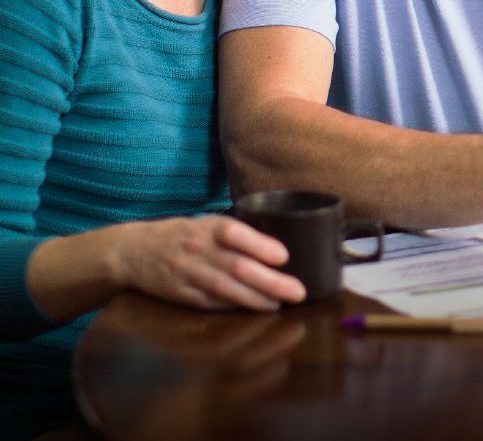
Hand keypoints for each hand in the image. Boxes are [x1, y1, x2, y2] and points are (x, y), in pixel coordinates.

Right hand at [112, 215, 305, 310]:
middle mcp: (197, 250)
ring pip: (225, 289)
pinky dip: (234, 308)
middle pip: (236, 267)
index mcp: (206, 227)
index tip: (284, 256)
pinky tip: (254, 310)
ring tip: (280, 304)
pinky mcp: (180, 296)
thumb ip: (235, 234)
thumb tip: (275, 247)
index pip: (234, 233)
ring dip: (256, 299)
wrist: (132, 251)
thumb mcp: (205, 223)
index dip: (260, 245)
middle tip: (297, 291)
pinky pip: (210, 304)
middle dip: (270, 281)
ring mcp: (187, 274)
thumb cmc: (181, 235)